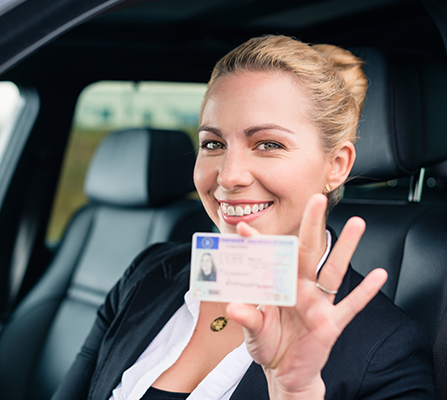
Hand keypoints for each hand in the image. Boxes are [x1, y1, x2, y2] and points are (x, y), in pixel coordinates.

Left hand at [226, 194, 386, 399]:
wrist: (285, 373)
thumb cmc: (268, 345)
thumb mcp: (254, 332)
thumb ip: (247, 318)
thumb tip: (233, 308)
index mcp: (279, 287)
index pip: (269, 259)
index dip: (258, 243)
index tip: (244, 227)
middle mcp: (300, 289)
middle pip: (307, 252)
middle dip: (311, 226)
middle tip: (316, 200)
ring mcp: (317, 304)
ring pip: (333, 271)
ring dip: (345, 248)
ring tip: (357, 224)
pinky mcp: (331, 323)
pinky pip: (350, 306)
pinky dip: (365, 292)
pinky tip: (380, 275)